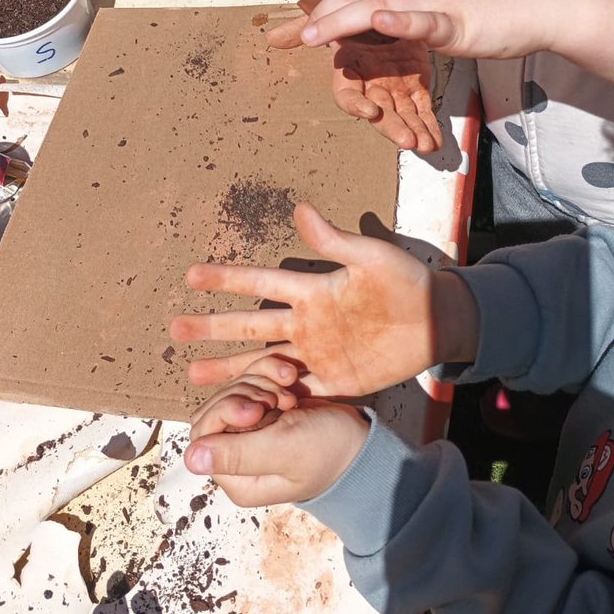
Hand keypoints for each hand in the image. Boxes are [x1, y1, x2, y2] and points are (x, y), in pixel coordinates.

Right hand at [172, 200, 478, 396]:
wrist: (438, 320)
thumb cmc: (407, 281)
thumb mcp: (371, 256)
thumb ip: (334, 240)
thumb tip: (299, 209)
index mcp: (313, 289)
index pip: (261, 282)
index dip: (226, 280)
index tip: (190, 276)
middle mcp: (307, 321)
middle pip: (250, 325)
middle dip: (212, 327)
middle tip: (175, 329)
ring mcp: (318, 352)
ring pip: (263, 361)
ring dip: (229, 367)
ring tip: (192, 374)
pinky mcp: (336, 379)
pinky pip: (297, 390)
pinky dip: (271, 397)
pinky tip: (244, 405)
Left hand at [185, 366, 369, 505]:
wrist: (362, 440)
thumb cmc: (329, 451)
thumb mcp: (284, 450)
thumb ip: (238, 454)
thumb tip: (190, 458)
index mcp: (238, 478)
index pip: (204, 436)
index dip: (224, 413)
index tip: (257, 409)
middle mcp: (238, 457)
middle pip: (215, 409)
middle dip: (245, 395)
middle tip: (277, 400)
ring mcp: (251, 432)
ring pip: (233, 391)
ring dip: (260, 383)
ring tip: (289, 394)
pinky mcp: (265, 411)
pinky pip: (252, 381)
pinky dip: (268, 373)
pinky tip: (290, 378)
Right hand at [269, 0, 441, 151]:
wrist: (388, 3)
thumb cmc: (357, 14)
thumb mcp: (331, 15)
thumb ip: (303, 28)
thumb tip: (271, 37)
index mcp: (350, 71)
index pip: (347, 93)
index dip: (356, 104)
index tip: (368, 111)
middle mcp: (370, 83)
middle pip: (379, 111)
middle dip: (391, 128)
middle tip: (406, 140)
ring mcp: (393, 87)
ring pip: (402, 114)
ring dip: (413, 131)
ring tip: (424, 145)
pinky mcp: (415, 86)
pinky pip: (421, 109)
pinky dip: (428, 125)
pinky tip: (435, 141)